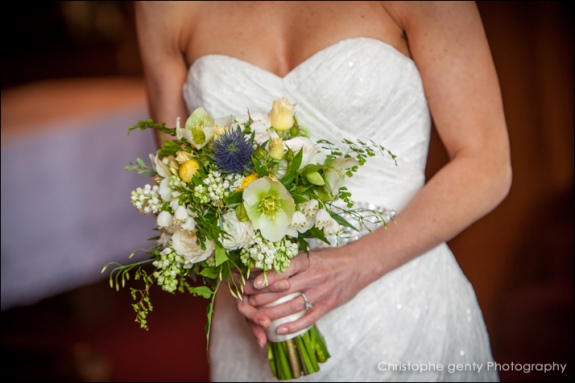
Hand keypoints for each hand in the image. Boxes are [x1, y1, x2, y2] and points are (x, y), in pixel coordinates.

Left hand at [236, 245, 365, 346]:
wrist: (358, 265)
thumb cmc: (332, 258)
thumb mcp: (312, 254)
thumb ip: (292, 262)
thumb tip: (267, 265)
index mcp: (308, 261)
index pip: (284, 269)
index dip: (267, 277)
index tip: (252, 283)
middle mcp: (313, 277)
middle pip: (284, 289)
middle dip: (263, 296)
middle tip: (248, 301)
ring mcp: (320, 292)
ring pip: (293, 305)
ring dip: (273, 312)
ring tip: (257, 317)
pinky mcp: (327, 305)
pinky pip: (309, 318)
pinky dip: (294, 326)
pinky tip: (280, 330)